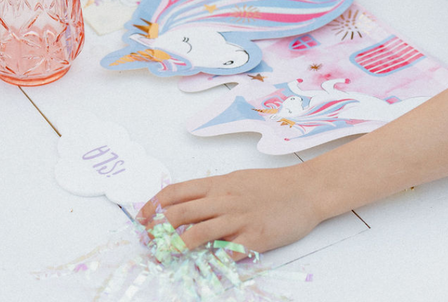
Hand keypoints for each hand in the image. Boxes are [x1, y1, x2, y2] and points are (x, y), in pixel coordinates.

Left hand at [138, 166, 321, 254]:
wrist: (306, 190)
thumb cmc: (272, 185)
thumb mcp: (238, 180)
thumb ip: (214, 193)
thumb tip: (188, 204)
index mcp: (219, 184)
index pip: (176, 192)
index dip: (154, 205)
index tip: (141, 217)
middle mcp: (224, 200)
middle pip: (180, 213)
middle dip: (157, 229)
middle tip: (147, 241)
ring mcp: (238, 219)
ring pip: (197, 233)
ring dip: (175, 246)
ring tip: (163, 255)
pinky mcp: (254, 238)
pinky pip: (226, 253)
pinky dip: (210, 261)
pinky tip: (199, 267)